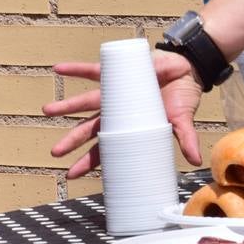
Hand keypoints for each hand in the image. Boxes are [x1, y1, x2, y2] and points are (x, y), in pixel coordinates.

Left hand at [43, 50, 203, 177]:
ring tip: (47, 110)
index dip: (88, 161)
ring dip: (66, 105)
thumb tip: (196, 160)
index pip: (104, 148)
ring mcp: (113, 91)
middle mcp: (115, 111)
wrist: (184, 69)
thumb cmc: (180, 97)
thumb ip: (185, 138)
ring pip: (85, 101)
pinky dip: (75, 69)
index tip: (71, 174)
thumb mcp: (182, 119)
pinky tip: (58, 69)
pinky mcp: (115, 70)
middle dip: (72, 140)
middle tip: (55, 153)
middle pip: (89, 128)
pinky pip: (92, 70)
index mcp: (128, 127)